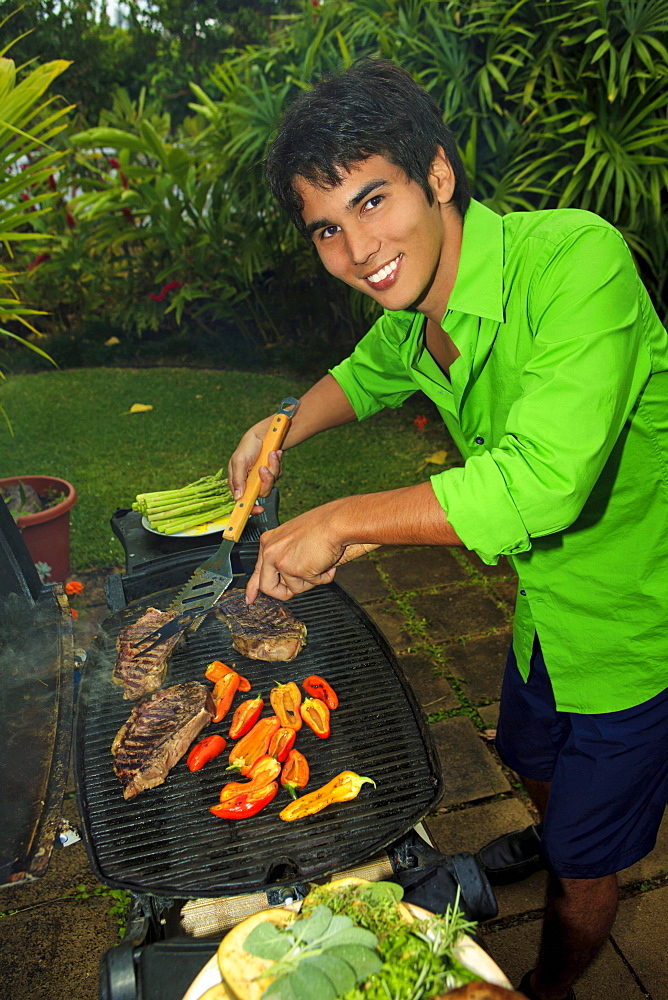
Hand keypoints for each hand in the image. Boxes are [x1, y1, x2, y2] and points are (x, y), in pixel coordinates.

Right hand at [228, 419, 282, 512]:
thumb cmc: (247, 447)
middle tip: (264, 468)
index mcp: (239, 483)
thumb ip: (238, 480)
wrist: (262, 435)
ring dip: (273, 467)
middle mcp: (251, 483)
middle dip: (266, 480)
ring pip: (272, 483)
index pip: (243, 501)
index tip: (259, 509)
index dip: (251, 508)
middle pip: (262, 492)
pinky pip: (278, 474)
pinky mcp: (272, 473)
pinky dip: (277, 463)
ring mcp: (262, 478)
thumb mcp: (239, 461)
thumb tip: (237, 497)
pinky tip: (274, 453)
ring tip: (270, 454)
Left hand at [245, 505, 378, 602]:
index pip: (257, 570)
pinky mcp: (295, 570)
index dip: (254, 587)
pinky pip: (311, 585)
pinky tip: (326, 562)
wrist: (336, 522)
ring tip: (319, 562)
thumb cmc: (322, 526)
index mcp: (269, 542)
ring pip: (293, 588)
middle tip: (296, 588)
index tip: (250, 598)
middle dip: (283, 592)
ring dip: (310, 580)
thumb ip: (284, 558)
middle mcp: (270, 551)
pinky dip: (323, 577)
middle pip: (267, 586)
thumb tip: (282, 580)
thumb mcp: (295, 540)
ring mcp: (281, 561)